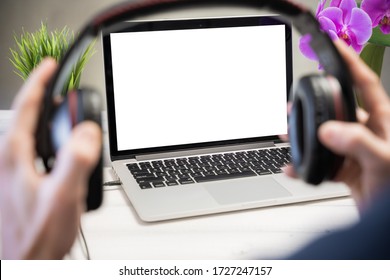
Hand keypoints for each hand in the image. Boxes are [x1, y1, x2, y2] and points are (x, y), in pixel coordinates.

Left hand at [0, 58, 101, 258]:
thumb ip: (76, 161)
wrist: (25, 262)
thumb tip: (86, 131)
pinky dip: (49, 144)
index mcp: (13, 157)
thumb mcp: (62, 198)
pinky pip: (33, 152)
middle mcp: (7, 161)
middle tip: (64, 92)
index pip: (25, 108)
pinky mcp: (17, 183)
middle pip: (26, 118)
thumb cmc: (36, 236)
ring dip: (48, 123)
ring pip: (31, 135)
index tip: (49, 65)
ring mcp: (11, 173)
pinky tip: (61, 155)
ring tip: (67, 122)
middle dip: (45, 100)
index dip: (39, 83)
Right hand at [285, 40, 389, 211]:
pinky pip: (321, 163)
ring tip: (286, 134)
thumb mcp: (383, 164)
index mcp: (383, 123)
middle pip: (337, 111)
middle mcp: (368, 134)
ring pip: (325, 137)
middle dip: (314, 106)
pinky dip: (305, 166)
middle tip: (294, 104)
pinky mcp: (347, 170)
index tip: (333, 48)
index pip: (364, 85)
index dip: (349, 64)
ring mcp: (356, 152)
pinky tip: (294, 168)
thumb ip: (358, 144)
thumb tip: (329, 130)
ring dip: (304, 136)